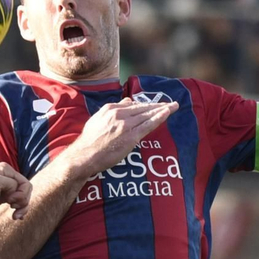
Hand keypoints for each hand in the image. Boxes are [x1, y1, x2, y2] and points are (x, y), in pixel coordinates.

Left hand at [0, 164, 30, 220]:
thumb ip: (11, 183)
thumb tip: (17, 193)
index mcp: (5, 170)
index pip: (24, 182)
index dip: (21, 194)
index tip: (10, 201)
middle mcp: (6, 177)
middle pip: (26, 190)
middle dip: (24, 201)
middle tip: (14, 209)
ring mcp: (5, 187)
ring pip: (23, 197)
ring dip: (23, 207)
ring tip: (16, 216)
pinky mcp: (2, 197)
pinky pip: (17, 202)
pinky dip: (19, 209)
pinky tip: (16, 216)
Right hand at [60, 97, 176, 181]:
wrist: (84, 156)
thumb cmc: (88, 142)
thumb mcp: (96, 120)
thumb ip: (112, 110)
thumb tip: (127, 102)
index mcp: (110, 109)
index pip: (132, 105)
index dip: (145, 105)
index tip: (153, 105)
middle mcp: (119, 114)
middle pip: (143, 108)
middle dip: (158, 105)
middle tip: (171, 104)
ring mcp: (126, 125)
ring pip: (148, 114)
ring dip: (163, 109)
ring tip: (174, 106)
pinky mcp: (131, 136)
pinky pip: (149, 124)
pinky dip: (160, 117)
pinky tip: (168, 113)